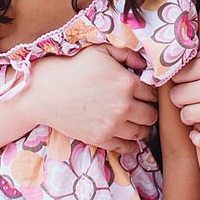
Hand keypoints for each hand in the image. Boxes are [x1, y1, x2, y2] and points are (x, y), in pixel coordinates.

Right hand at [28, 45, 156, 153]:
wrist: (46, 92)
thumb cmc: (74, 68)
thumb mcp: (101, 51)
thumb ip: (127, 54)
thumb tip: (145, 65)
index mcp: (127, 83)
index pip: (153, 93)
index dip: (150, 93)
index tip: (144, 94)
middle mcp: (124, 106)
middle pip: (151, 115)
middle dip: (149, 111)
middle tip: (142, 108)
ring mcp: (113, 125)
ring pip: (142, 132)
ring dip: (142, 127)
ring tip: (136, 122)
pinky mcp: (101, 139)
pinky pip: (126, 147)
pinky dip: (130, 144)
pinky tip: (128, 137)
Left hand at [170, 32, 199, 148]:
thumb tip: (199, 53)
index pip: (179, 73)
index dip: (180, 75)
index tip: (186, 78)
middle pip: (177, 96)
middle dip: (181, 94)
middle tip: (190, 94)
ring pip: (186, 116)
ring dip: (188, 113)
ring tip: (198, 109)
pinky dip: (197, 138)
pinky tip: (199, 131)